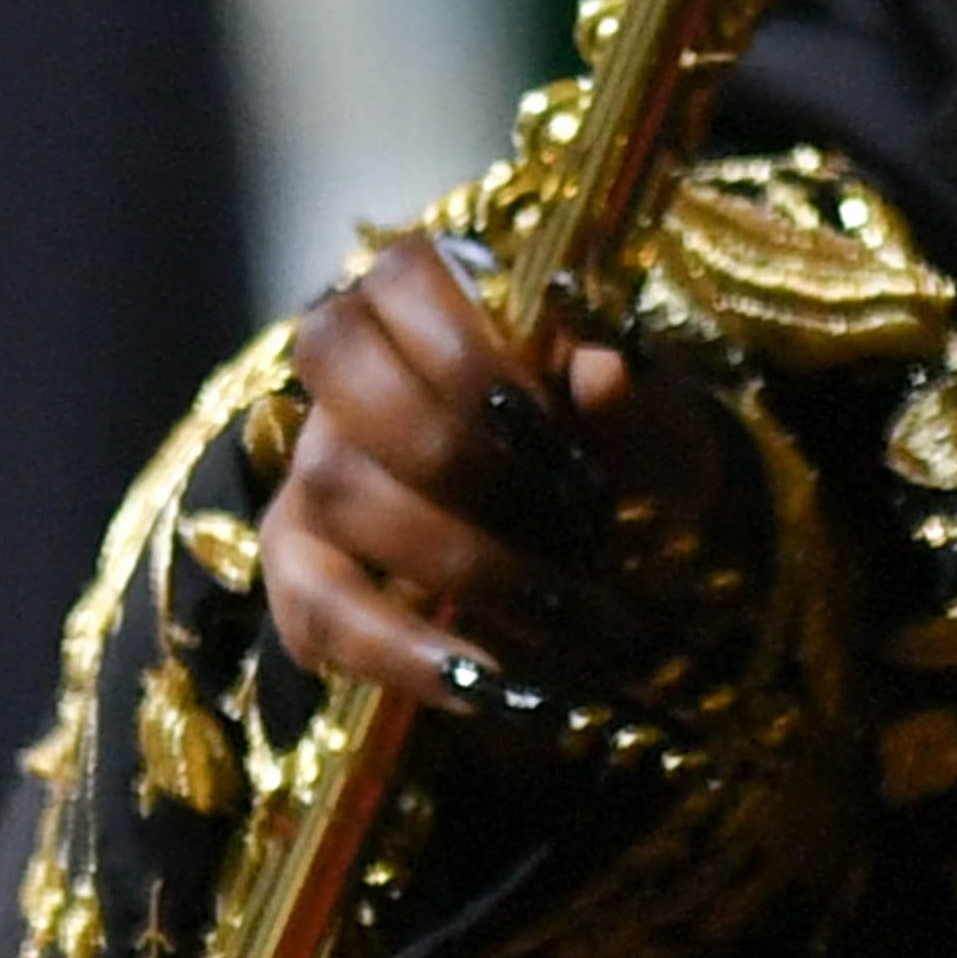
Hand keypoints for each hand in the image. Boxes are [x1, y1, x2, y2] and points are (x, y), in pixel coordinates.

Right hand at [258, 235, 728, 711]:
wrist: (603, 563)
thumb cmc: (624, 463)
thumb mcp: (657, 430)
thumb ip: (637, 400)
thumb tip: (605, 373)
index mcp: (430, 311)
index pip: (399, 276)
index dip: (464, 346)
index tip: (549, 417)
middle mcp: (351, 381)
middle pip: (345, 377)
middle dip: (460, 454)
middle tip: (570, 519)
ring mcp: (311, 474)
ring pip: (341, 492)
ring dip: (463, 559)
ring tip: (566, 611)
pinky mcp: (299, 569)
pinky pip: (317, 610)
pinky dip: (402, 651)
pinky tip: (481, 681)